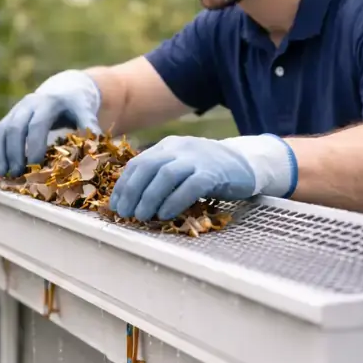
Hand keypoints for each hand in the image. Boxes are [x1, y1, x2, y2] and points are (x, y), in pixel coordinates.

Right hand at [0, 70, 102, 176]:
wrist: (63, 90)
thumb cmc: (76, 106)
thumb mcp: (85, 111)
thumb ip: (89, 124)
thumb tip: (97, 142)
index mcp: (48, 103)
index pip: (37, 124)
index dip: (34, 144)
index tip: (34, 164)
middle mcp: (28, 104)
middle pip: (15, 127)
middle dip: (14, 151)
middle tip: (17, 173)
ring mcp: (16, 109)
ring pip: (2, 130)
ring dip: (0, 153)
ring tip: (3, 174)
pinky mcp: (9, 116)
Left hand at [109, 134, 296, 221]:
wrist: (247, 164)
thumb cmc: (209, 172)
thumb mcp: (181, 167)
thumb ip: (161, 177)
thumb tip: (133, 200)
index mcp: (168, 146)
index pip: (137, 163)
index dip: (124, 185)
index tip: (115, 205)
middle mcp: (179, 148)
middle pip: (147, 167)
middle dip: (132, 192)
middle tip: (125, 213)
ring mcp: (197, 159)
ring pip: (165, 176)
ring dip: (149, 198)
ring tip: (141, 217)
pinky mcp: (213, 173)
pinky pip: (189, 186)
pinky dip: (174, 201)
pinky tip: (164, 214)